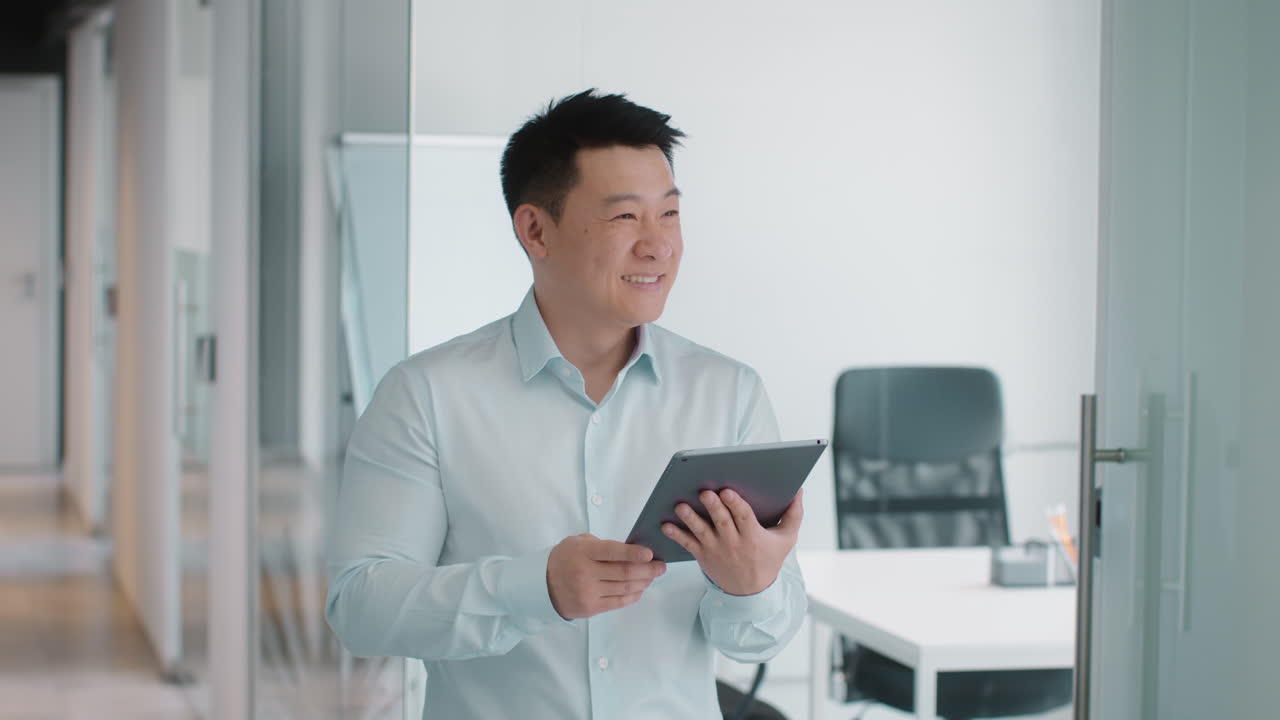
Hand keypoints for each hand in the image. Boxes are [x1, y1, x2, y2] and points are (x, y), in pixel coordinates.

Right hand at [546, 533, 666, 619]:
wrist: (542, 584)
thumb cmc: (565, 558)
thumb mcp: (578, 542)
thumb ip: (602, 545)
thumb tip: (632, 550)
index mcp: (583, 553)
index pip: (612, 552)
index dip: (633, 553)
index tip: (650, 554)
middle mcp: (586, 573)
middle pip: (624, 572)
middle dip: (648, 569)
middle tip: (661, 567)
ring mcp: (588, 592)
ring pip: (625, 588)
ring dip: (644, 582)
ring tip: (653, 576)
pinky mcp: (591, 608)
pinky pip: (619, 602)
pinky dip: (633, 595)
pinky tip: (641, 588)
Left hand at [663, 488, 802, 595]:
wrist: (751, 592)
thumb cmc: (768, 559)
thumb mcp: (786, 539)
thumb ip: (793, 514)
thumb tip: (798, 490)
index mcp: (753, 536)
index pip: (743, 517)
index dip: (735, 504)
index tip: (726, 492)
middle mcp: (733, 543)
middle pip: (721, 521)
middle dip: (712, 506)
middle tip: (704, 492)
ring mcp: (716, 549)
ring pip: (701, 531)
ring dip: (690, 518)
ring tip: (680, 506)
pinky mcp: (703, 555)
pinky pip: (687, 544)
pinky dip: (676, 535)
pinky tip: (665, 524)